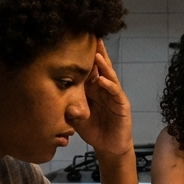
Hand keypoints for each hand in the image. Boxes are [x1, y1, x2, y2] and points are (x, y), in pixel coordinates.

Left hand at [72, 39, 132, 154]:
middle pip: (100, 68)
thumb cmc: (93, 131)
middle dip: (96, 53)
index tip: (75, 42)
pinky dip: (109, 85)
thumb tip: (63, 104)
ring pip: (108, 76)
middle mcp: (103, 89)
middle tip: (91, 36)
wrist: (108, 147)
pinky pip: (115, 92)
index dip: (83, 58)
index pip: (87, 70)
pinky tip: (102, 79)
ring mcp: (113, 95)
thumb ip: (70, 111)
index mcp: (92, 90)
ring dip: (103, 65)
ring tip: (96, 54)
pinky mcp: (121, 104)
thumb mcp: (76, 120)